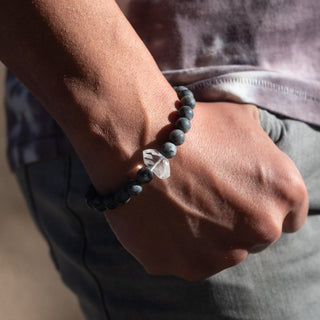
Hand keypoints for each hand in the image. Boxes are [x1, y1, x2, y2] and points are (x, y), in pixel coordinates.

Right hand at [105, 102, 308, 280]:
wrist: (138, 140)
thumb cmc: (191, 126)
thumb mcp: (240, 119)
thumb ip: (261, 146)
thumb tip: (255, 154)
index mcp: (283, 191)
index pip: (290, 214)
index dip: (263, 202)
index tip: (242, 196)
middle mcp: (262, 228)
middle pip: (256, 236)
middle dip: (235, 220)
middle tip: (205, 197)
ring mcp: (223, 254)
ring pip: (221, 252)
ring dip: (205, 235)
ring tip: (178, 205)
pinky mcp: (187, 267)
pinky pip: (186, 259)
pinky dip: (175, 243)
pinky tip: (160, 217)